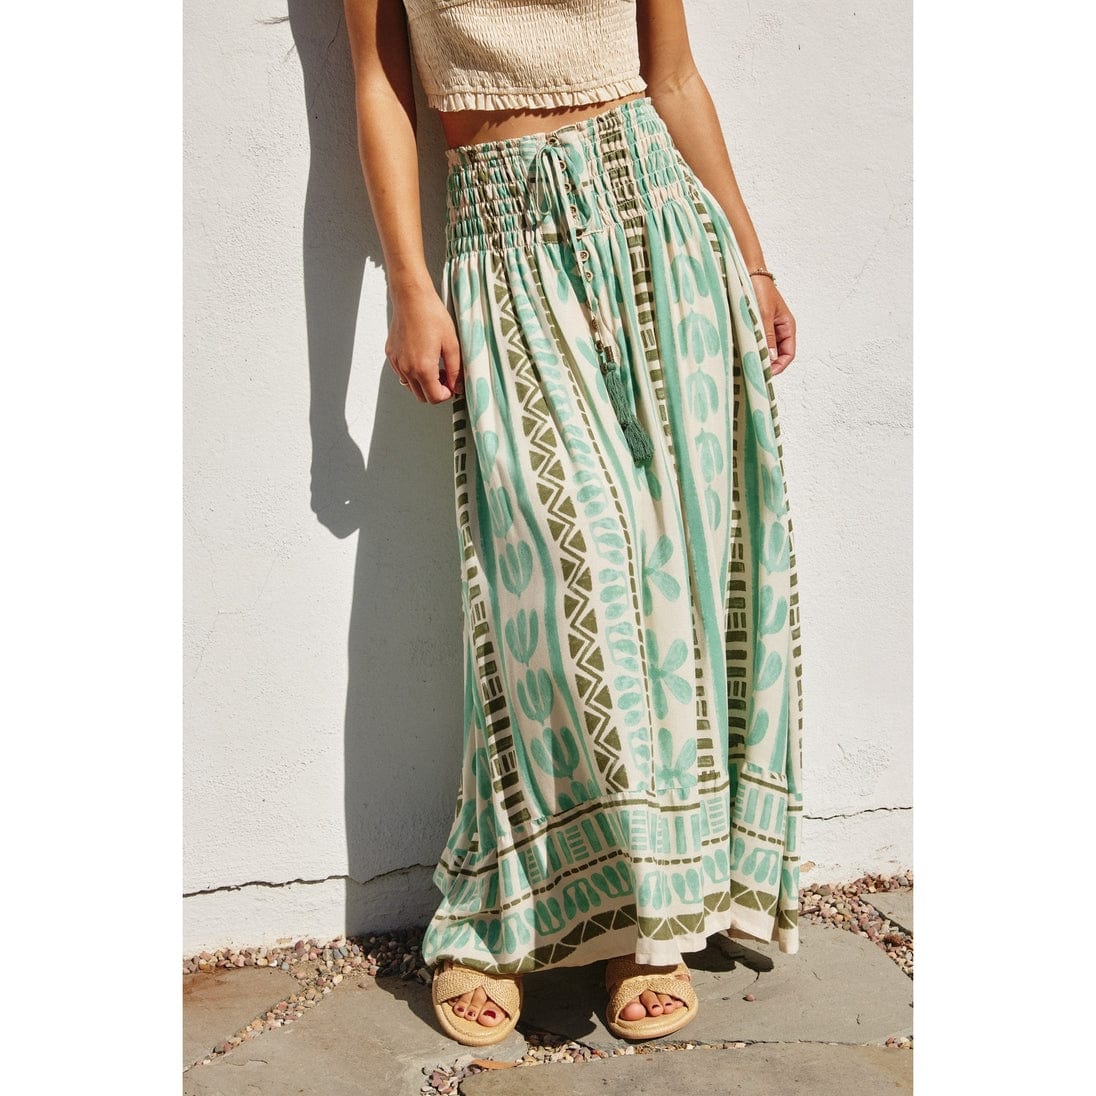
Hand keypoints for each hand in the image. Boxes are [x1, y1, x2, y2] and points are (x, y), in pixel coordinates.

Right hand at [386, 283, 463, 402]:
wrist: (411, 298)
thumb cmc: (432, 315)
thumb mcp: (451, 344)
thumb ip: (455, 370)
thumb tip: (457, 386)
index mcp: (423, 368)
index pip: (434, 398)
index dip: (446, 394)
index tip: (452, 385)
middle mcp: (407, 369)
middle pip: (421, 396)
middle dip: (435, 391)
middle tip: (444, 375)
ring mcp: (396, 363)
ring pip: (410, 386)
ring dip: (423, 383)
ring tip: (433, 365)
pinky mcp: (391, 355)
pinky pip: (402, 374)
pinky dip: (412, 372)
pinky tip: (421, 356)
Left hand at [750, 275, 795, 375]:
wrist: (748, 273)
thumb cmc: (760, 289)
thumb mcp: (764, 314)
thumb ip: (768, 336)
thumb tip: (771, 358)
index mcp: (787, 327)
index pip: (789, 354)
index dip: (779, 366)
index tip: (767, 373)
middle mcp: (779, 330)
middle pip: (778, 355)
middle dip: (768, 364)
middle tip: (755, 372)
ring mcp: (768, 329)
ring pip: (767, 350)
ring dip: (759, 356)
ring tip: (748, 363)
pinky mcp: (757, 326)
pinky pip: (757, 342)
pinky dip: (752, 348)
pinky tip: (743, 352)